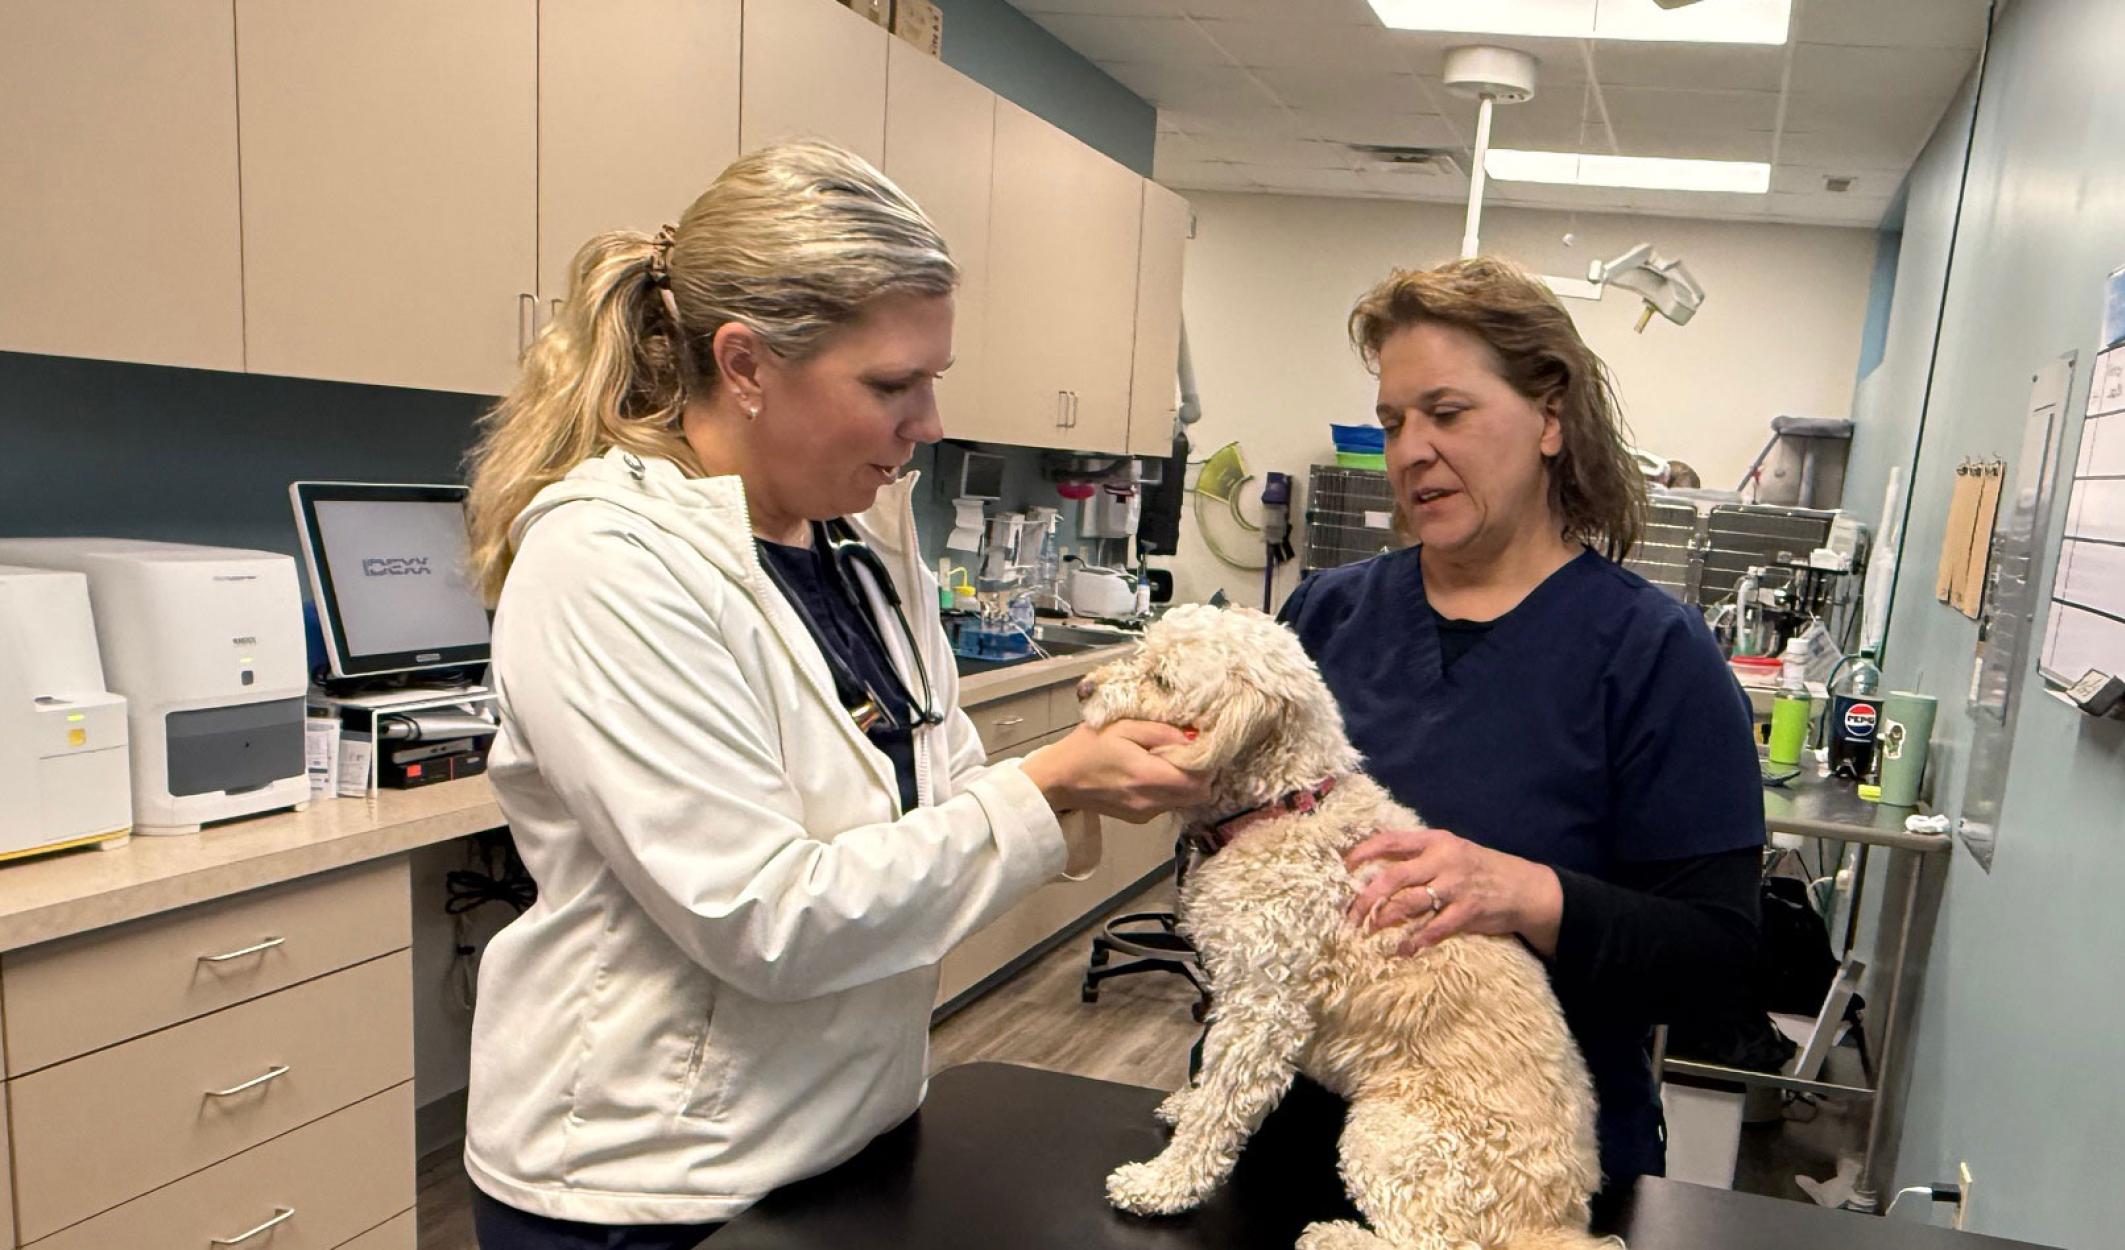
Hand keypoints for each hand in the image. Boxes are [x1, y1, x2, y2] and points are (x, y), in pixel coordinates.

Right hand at [1022, 721, 1211, 823]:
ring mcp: (1146, 814)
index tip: (1200, 745)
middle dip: (1201, 775)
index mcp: (1148, 776)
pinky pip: (1168, 805)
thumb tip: (1192, 737)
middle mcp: (1151, 801)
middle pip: (1198, 795)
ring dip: (1186, 783)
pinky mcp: (1139, 819)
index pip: (1199, 780)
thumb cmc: (1087, 747)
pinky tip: (1153, 774)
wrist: (1058, 780)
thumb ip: (1161, 732)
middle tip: (1189, 753)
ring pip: (1185, 802)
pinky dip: (1170, 791)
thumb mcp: (1123, 727)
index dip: (1207, 763)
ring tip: (1169, 761)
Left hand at [1343, 826, 1562, 955]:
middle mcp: (1443, 860)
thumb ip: (1420, 855)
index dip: (1364, 852)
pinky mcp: (1467, 911)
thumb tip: (1377, 866)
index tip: (1344, 866)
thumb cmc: (1480, 869)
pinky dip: (1415, 941)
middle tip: (1351, 915)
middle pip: (1394, 876)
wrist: (1524, 887)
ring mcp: (1456, 886)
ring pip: (1409, 902)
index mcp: (1436, 840)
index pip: (1391, 840)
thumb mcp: (1451, 850)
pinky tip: (1402, 950)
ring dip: (1385, 918)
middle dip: (1366, 896)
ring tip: (1370, 930)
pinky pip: (1434, 928)